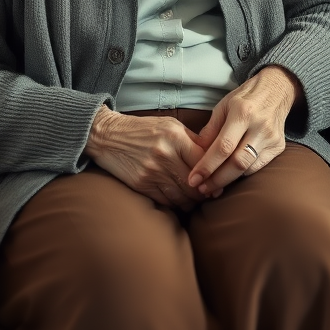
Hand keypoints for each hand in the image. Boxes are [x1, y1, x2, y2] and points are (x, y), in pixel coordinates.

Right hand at [85, 106, 209, 210]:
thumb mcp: (171, 125)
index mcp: (175, 137)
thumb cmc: (144, 129)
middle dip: (206, 192)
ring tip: (197, 199)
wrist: (109, 136)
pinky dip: (176, 204)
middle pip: (195, 183)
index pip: (204, 161)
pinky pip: (166, 201)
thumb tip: (215, 157)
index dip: (215, 173)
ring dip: (192, 201)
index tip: (220, 179)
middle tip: (212, 194)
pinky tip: (181, 201)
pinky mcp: (141, 185)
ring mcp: (152, 171)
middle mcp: (165, 155)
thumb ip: (192, 140)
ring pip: (182, 196)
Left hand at [187, 66, 298, 193]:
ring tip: (213, 186)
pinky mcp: (279, 146)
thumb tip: (195, 155)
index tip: (194, 179)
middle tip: (202, 189)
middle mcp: (259, 126)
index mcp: (243, 112)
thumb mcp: (223, 106)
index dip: (207, 166)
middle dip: (217, 180)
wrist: (277, 89)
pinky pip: (258, 167)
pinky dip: (242, 174)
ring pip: (248, 168)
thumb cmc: (245, 97)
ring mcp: (271, 138)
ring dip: (228, 180)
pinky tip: (231, 175)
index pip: (223, 146)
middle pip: (237, 162)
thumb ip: (210, 130)